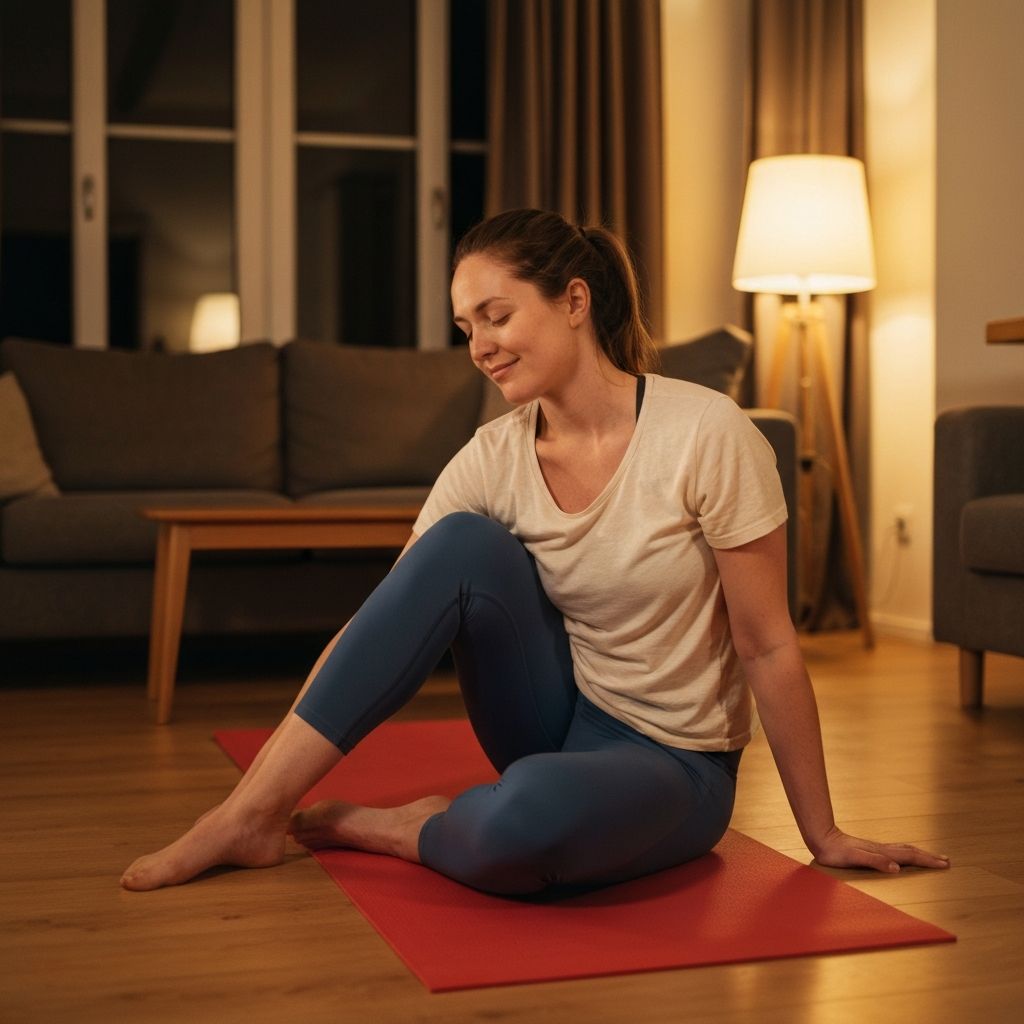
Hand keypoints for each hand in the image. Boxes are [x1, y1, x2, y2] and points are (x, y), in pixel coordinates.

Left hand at [812, 826, 950, 873]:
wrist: (821, 839)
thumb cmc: (836, 852)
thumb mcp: (855, 858)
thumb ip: (875, 861)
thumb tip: (897, 867)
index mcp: (882, 852)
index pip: (910, 856)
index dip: (927, 860)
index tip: (944, 864)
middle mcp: (882, 849)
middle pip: (910, 851)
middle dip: (929, 857)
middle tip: (946, 860)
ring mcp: (876, 848)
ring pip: (903, 850)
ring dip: (919, 853)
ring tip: (931, 856)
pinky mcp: (870, 850)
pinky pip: (894, 851)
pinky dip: (906, 853)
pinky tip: (903, 856)